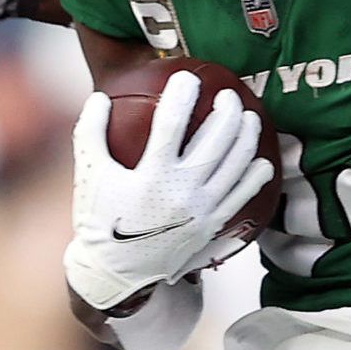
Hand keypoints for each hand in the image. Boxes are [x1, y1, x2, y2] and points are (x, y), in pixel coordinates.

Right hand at [63, 71, 275, 310]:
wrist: (117, 272)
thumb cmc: (100, 219)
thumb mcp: (89, 174)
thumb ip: (91, 133)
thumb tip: (98, 96)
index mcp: (150, 177)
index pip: (171, 126)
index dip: (182, 97)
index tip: (187, 77)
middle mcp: (181, 193)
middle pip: (216, 142)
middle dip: (228, 111)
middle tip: (229, 94)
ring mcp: (202, 210)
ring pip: (237, 165)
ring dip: (248, 136)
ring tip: (250, 116)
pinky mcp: (213, 225)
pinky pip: (243, 195)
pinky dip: (256, 174)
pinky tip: (261, 158)